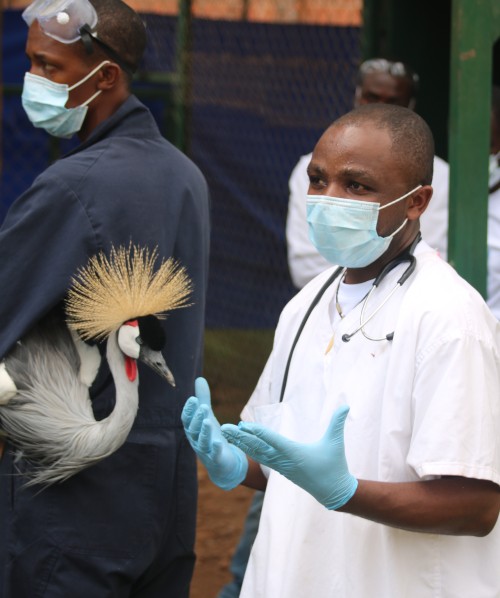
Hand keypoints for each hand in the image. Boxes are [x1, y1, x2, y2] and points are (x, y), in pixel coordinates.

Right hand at [182, 377, 247, 489]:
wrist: (220, 461)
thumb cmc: (210, 435)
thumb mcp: (207, 415)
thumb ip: (203, 398)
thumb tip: (199, 378)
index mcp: (192, 429)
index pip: (187, 419)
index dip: (189, 410)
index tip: (193, 399)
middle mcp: (196, 440)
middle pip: (193, 429)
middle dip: (197, 418)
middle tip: (203, 407)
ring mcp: (205, 450)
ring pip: (202, 441)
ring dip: (204, 432)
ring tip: (209, 421)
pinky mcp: (216, 458)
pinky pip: (214, 454)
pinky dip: (216, 448)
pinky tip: (219, 442)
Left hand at [221, 405, 356, 509]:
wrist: (333, 491)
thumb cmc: (334, 465)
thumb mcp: (336, 442)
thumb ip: (338, 422)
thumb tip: (346, 404)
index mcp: (295, 453)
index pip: (273, 440)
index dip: (258, 432)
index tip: (243, 425)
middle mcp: (284, 460)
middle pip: (257, 447)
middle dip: (240, 437)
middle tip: (223, 428)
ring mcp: (280, 465)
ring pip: (256, 452)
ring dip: (240, 442)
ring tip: (226, 432)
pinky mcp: (280, 468)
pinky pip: (260, 457)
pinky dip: (248, 449)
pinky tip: (239, 443)